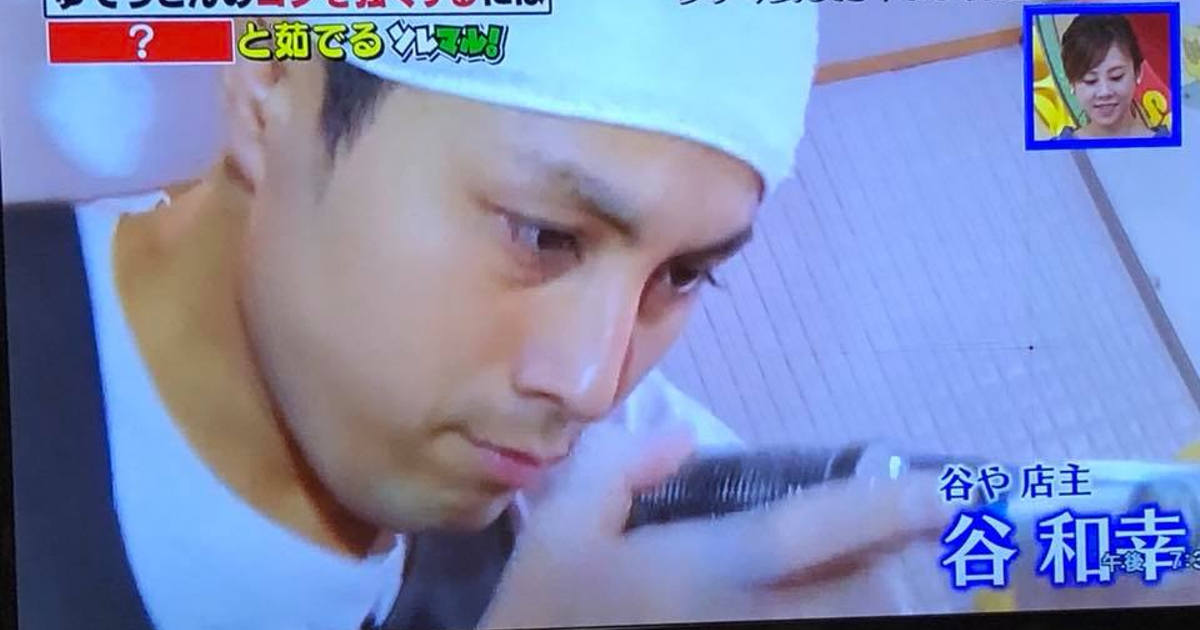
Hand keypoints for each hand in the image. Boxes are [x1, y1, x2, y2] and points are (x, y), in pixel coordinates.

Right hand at [479, 424, 953, 627]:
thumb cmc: (544, 613)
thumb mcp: (560, 527)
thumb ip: (617, 466)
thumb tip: (681, 437)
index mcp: (706, 567)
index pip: (816, 529)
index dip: (891, 504)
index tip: (947, 489)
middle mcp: (748, 618)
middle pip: (869, 596)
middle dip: (912, 563)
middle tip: (937, 534)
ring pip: (859, 629)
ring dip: (894, 599)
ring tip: (907, 570)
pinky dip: (853, 621)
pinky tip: (854, 601)